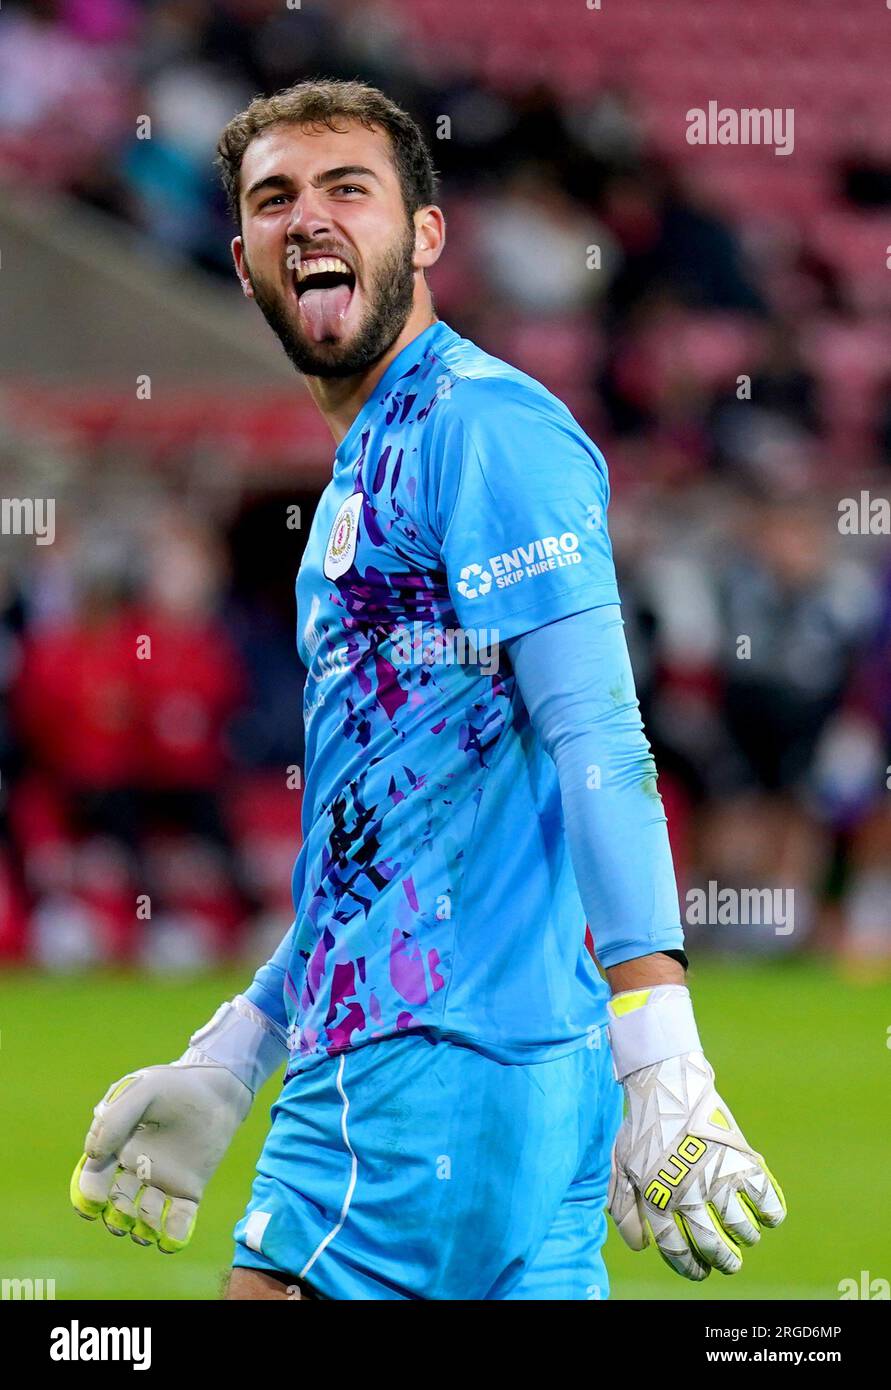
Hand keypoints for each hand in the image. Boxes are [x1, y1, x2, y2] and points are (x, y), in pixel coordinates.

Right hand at [70, 995, 286, 1251]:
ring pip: (144, 1216)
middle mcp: (135, 1170)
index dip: (88, 1194)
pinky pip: (178, 1219)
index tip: (94, 1202)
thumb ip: (117, 1117)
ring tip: (145, 1231)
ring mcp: (162, 1182)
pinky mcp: (188, 1189)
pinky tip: (171, 1241)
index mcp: (117, 1148)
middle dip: (116, 1216)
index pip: (93, 1178)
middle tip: (123, 1216)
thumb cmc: (176, 1086)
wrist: (218, 1089)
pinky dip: (173, 1234)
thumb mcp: (144, 1090)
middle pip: (116, 1204)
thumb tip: (92, 1153)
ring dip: (141, 1228)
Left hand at [608, 1049, 785, 1278]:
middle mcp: (688, 1195)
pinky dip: (772, 1212)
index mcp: (657, 1199)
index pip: (676, 1250)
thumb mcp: (623, 1168)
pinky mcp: (739, 1161)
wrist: (668, 1086)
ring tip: (746, 1236)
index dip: (689, 1267)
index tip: (700, 1272)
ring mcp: (716, 1178)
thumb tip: (639, 1247)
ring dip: (746, 1237)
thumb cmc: (643, 1128)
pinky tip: (770, 1215)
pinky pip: (764, 1198)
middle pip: (711, 1245)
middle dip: (724, 1262)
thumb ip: (626, 1208)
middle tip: (730, 1265)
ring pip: (740, 1227)